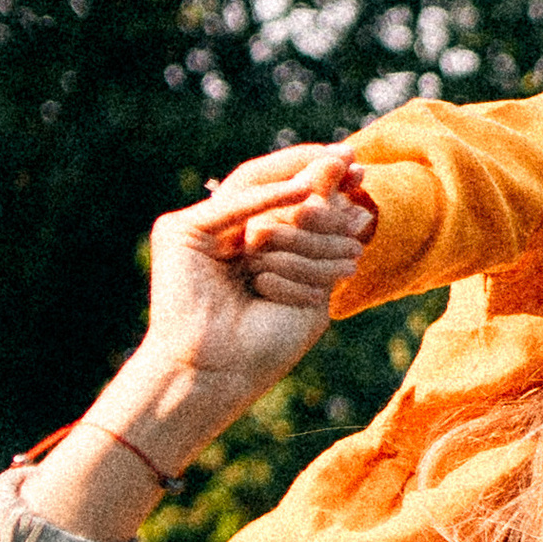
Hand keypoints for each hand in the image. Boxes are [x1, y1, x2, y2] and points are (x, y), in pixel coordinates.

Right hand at [19, 145, 374, 541]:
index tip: (362, 172)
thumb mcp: (312, 279)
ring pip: (258, 196)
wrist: (220, 375)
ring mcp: (200, 232)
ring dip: (301, 184)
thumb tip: (341, 166)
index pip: (289, 206)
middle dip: (317, 175)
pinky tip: (305, 189)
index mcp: (251, 250)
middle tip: (358, 166)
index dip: (324, 186)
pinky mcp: (180, 232)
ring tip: (339, 167)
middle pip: (274, 193)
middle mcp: (225, 236)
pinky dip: (269, 196)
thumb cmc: (264, 344)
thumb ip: (324, 225)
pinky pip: (233, 206)